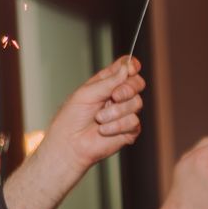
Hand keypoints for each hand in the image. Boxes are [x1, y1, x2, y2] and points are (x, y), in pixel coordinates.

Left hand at [31, 57, 146, 173]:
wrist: (70, 143)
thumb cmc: (71, 118)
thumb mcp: (87, 93)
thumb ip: (109, 81)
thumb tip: (127, 68)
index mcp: (106, 84)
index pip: (125, 69)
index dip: (131, 65)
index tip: (131, 67)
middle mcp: (117, 97)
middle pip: (137, 83)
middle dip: (127, 89)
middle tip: (114, 96)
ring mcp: (125, 113)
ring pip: (136, 103)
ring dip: (116, 111)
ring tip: (99, 119)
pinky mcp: (129, 130)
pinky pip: (134, 122)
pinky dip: (117, 126)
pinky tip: (104, 130)